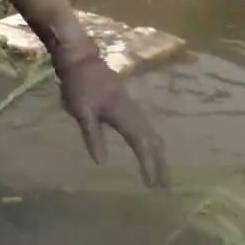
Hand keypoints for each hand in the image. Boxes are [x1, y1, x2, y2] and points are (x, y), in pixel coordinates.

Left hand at [55, 51, 168, 187]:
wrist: (81, 58)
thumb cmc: (79, 84)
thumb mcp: (81, 111)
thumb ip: (92, 135)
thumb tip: (102, 163)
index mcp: (123, 114)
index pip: (141, 144)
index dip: (148, 164)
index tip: (153, 184)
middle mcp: (134, 112)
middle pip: (153, 140)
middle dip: (160, 163)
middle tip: (165, 186)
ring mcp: (133, 107)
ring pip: (152, 133)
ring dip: (158, 154)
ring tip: (161, 173)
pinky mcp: (129, 105)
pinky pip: (146, 128)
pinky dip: (152, 143)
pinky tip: (150, 149)